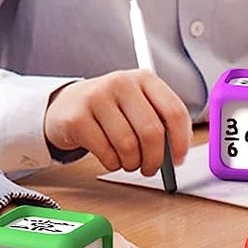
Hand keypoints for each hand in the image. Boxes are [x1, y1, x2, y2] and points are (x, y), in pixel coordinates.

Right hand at [44, 70, 192, 174]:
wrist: (67, 105)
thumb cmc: (111, 110)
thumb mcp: (138, 105)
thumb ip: (160, 123)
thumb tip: (177, 154)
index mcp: (143, 78)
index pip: (174, 110)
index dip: (181, 141)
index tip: (178, 159)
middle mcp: (121, 82)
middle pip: (152, 131)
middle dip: (155, 159)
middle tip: (150, 168)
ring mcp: (97, 97)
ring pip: (129, 145)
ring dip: (132, 163)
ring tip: (127, 161)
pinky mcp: (78, 118)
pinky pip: (106, 153)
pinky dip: (112, 164)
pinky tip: (110, 156)